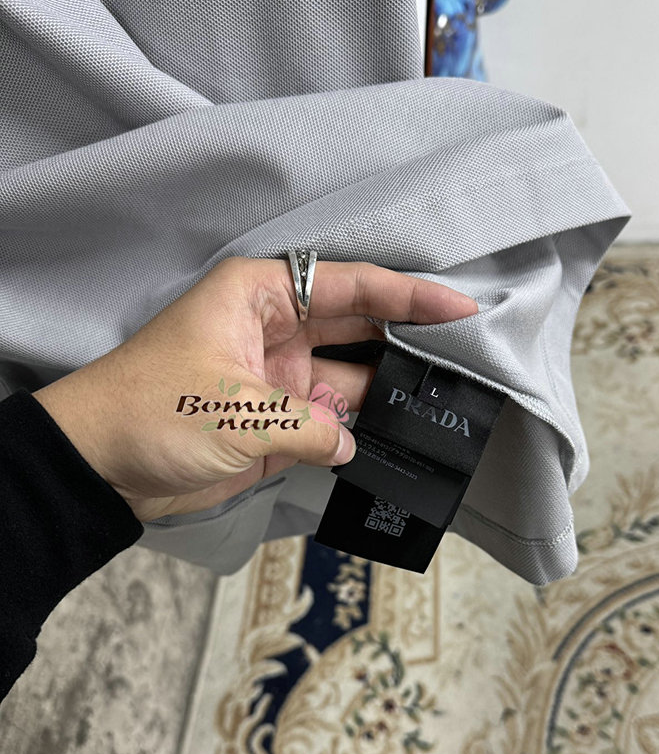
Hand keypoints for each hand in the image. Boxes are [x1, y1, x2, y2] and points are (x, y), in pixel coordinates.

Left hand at [33, 256, 477, 521]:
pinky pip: (332, 420)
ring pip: (351, 376)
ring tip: (440, 401)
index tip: (458, 306)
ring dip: (388, 392)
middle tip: (465, 352)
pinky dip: (359, 430)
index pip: (349, 285)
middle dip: (408, 339)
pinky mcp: (278, 421)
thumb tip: (346, 442)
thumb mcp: (239, 410)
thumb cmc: (153, 413)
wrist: (99, 468)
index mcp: (261, 296)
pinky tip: (396, 437)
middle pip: (359, 326)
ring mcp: (281, 377)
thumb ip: (309, 425)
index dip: (409, 295)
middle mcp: (278, 329)